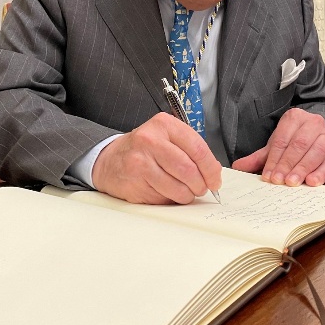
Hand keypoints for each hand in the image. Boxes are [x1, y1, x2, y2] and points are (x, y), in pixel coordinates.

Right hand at [92, 112, 221, 203]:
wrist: (110, 160)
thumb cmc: (144, 150)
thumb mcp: (166, 138)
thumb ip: (190, 150)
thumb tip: (213, 172)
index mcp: (164, 124)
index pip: (198, 148)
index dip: (211, 169)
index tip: (215, 180)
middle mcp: (151, 139)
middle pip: (189, 169)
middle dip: (200, 185)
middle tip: (201, 189)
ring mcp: (140, 161)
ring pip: (178, 187)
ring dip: (187, 195)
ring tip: (184, 192)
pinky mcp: (135, 180)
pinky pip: (164, 197)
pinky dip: (171, 199)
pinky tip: (165, 191)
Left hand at [231, 108, 324, 186]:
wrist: (317, 134)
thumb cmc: (294, 140)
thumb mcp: (276, 145)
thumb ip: (259, 157)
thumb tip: (238, 167)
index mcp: (294, 118)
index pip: (282, 140)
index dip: (274, 159)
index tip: (268, 175)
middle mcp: (312, 123)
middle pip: (298, 145)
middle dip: (287, 165)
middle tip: (279, 181)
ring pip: (315, 152)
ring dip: (303, 169)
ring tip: (293, 182)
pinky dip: (321, 173)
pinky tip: (312, 182)